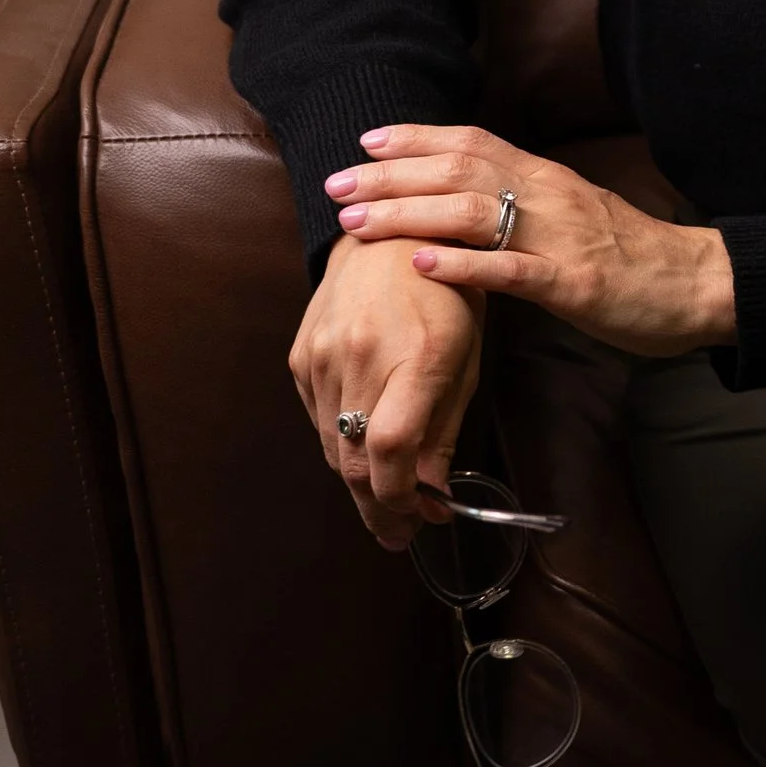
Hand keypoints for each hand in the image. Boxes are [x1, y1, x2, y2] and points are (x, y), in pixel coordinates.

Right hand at [288, 237, 482, 545]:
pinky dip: (340, 443)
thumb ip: (444, 430)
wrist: (388, 233)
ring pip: (331, 446)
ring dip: (358, 480)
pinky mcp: (301, 356)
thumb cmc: (443, 294)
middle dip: (377, 508)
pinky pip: (318, 419)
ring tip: (386, 501)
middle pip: (354, 460)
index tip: (419, 522)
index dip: (401, 500)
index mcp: (414, 358)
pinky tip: (363, 449)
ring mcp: (322, 357)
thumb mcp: (465, 359)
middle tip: (399, 534)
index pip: (392, 451)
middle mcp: (360, 358)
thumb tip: (432, 496)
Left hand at [325, 123, 736, 357]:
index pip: (471, 140)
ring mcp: (560, 237)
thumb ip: (523, 198)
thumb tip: (465, 195)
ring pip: (473, 211)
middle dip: (390, 177)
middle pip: (458, 169)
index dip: (415, 137)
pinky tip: (423, 266)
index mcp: (545, 175)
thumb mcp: (572, 211)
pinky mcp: (574, 282)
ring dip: (409, 215)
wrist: (698, 283)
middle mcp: (548, 194)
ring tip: (359, 225)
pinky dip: (463, 265)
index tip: (365, 142)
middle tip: (337, 187)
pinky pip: (512, 269)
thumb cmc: (630, 255)